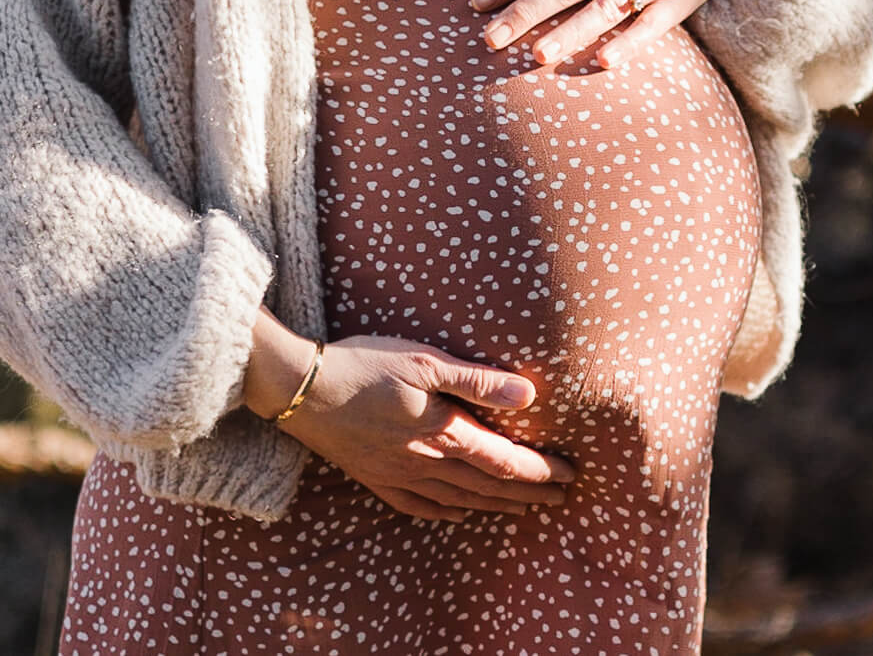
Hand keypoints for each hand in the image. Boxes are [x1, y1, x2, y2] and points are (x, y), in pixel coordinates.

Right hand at [247, 323, 576, 522]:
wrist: (302, 389)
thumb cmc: (366, 364)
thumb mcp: (425, 360)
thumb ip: (477, 381)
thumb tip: (529, 396)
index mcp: (444, 432)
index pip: (506, 461)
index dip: (541, 471)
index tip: (570, 474)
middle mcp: (425, 461)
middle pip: (489, 486)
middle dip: (529, 493)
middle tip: (560, 498)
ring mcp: (399, 474)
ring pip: (459, 499)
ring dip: (495, 505)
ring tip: (522, 509)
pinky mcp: (375, 477)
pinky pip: (419, 506)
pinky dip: (446, 511)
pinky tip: (457, 512)